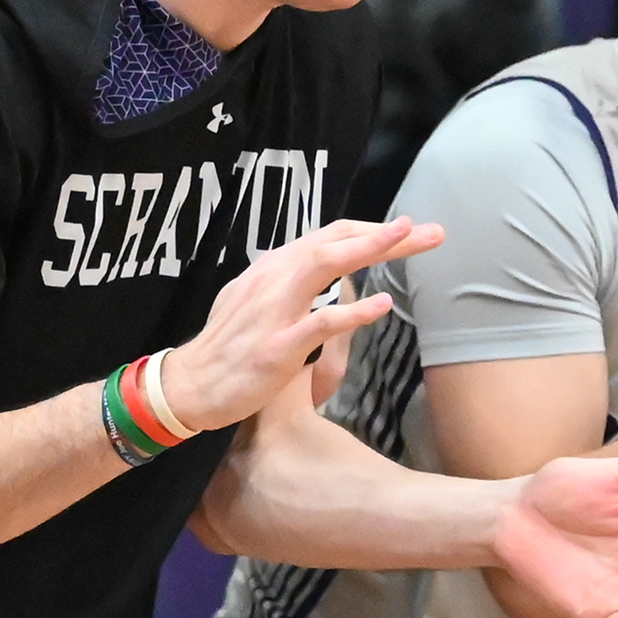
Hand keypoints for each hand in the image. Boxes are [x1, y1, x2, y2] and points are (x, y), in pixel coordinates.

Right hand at [157, 216, 442, 433]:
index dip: (368, 230)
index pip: (326, 237)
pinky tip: (382, 304)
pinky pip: (319, 323)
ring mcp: (274, 312)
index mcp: (271, 269)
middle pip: (333, 243)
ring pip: (323, 265)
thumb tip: (312, 268)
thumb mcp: (252, 302)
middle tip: (428, 231)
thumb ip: (284, 283)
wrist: (189, 386)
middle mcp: (272, 280)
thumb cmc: (226, 348)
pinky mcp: (276, 347)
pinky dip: (352, 311)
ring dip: (368, 249)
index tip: (404, 232)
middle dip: (383, 234)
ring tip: (407, 240)